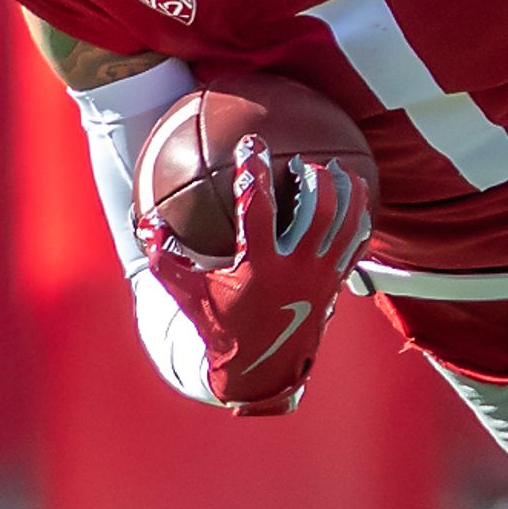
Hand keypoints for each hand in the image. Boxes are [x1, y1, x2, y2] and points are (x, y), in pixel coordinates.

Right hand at [138, 134, 368, 416]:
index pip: (259, 208)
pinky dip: (360, 214)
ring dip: (345, 191)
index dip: (255, 172)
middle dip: (314, 177)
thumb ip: (163, 257)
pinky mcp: (337, 282)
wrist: (262, 364)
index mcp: (258, 267)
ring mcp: (322, 276)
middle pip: (317, 211)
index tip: (252, 143)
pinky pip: (358, 242)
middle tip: (305, 159)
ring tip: (336, 167)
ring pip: (346, 223)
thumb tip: (147, 220)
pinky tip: (356, 194)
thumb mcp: (184, 293)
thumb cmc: (219, 323)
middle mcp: (297, 269)